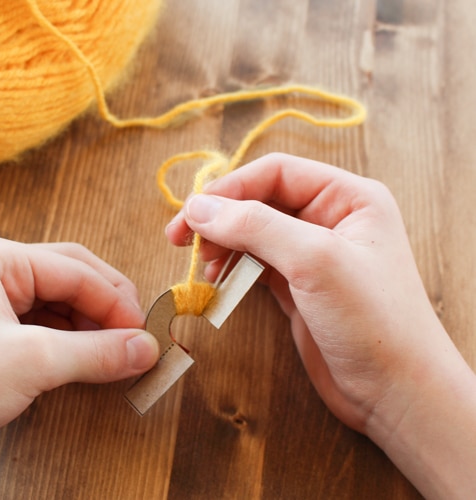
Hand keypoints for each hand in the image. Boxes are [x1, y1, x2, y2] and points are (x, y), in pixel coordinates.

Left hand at [0, 230, 158, 497]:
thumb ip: (97, 352)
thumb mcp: (31, 362)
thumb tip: (146, 347)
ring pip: (51, 306)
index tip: (146, 333)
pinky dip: (62, 344)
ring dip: (85, 329)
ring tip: (114, 355)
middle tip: (137, 339)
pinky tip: (81, 362)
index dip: (116, 301)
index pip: (73, 268)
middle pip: (64, 279)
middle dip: (104, 309)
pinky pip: (32, 328)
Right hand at [166, 153, 475, 498]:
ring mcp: (313, 255)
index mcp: (348, 197)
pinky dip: (232, 269)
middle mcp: (331, 220)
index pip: (276, 173)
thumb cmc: (372, 320)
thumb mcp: (314, 260)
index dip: (230, 188)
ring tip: (202, 263)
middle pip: (260, 201)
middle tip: (181, 238)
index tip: (191, 212)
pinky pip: (256, 265)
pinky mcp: (299, 288)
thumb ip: (255, 226)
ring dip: (223, 243)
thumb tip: (197, 207)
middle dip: (220, 216)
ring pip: (254, 233)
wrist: (396, 393)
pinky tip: (216, 281)